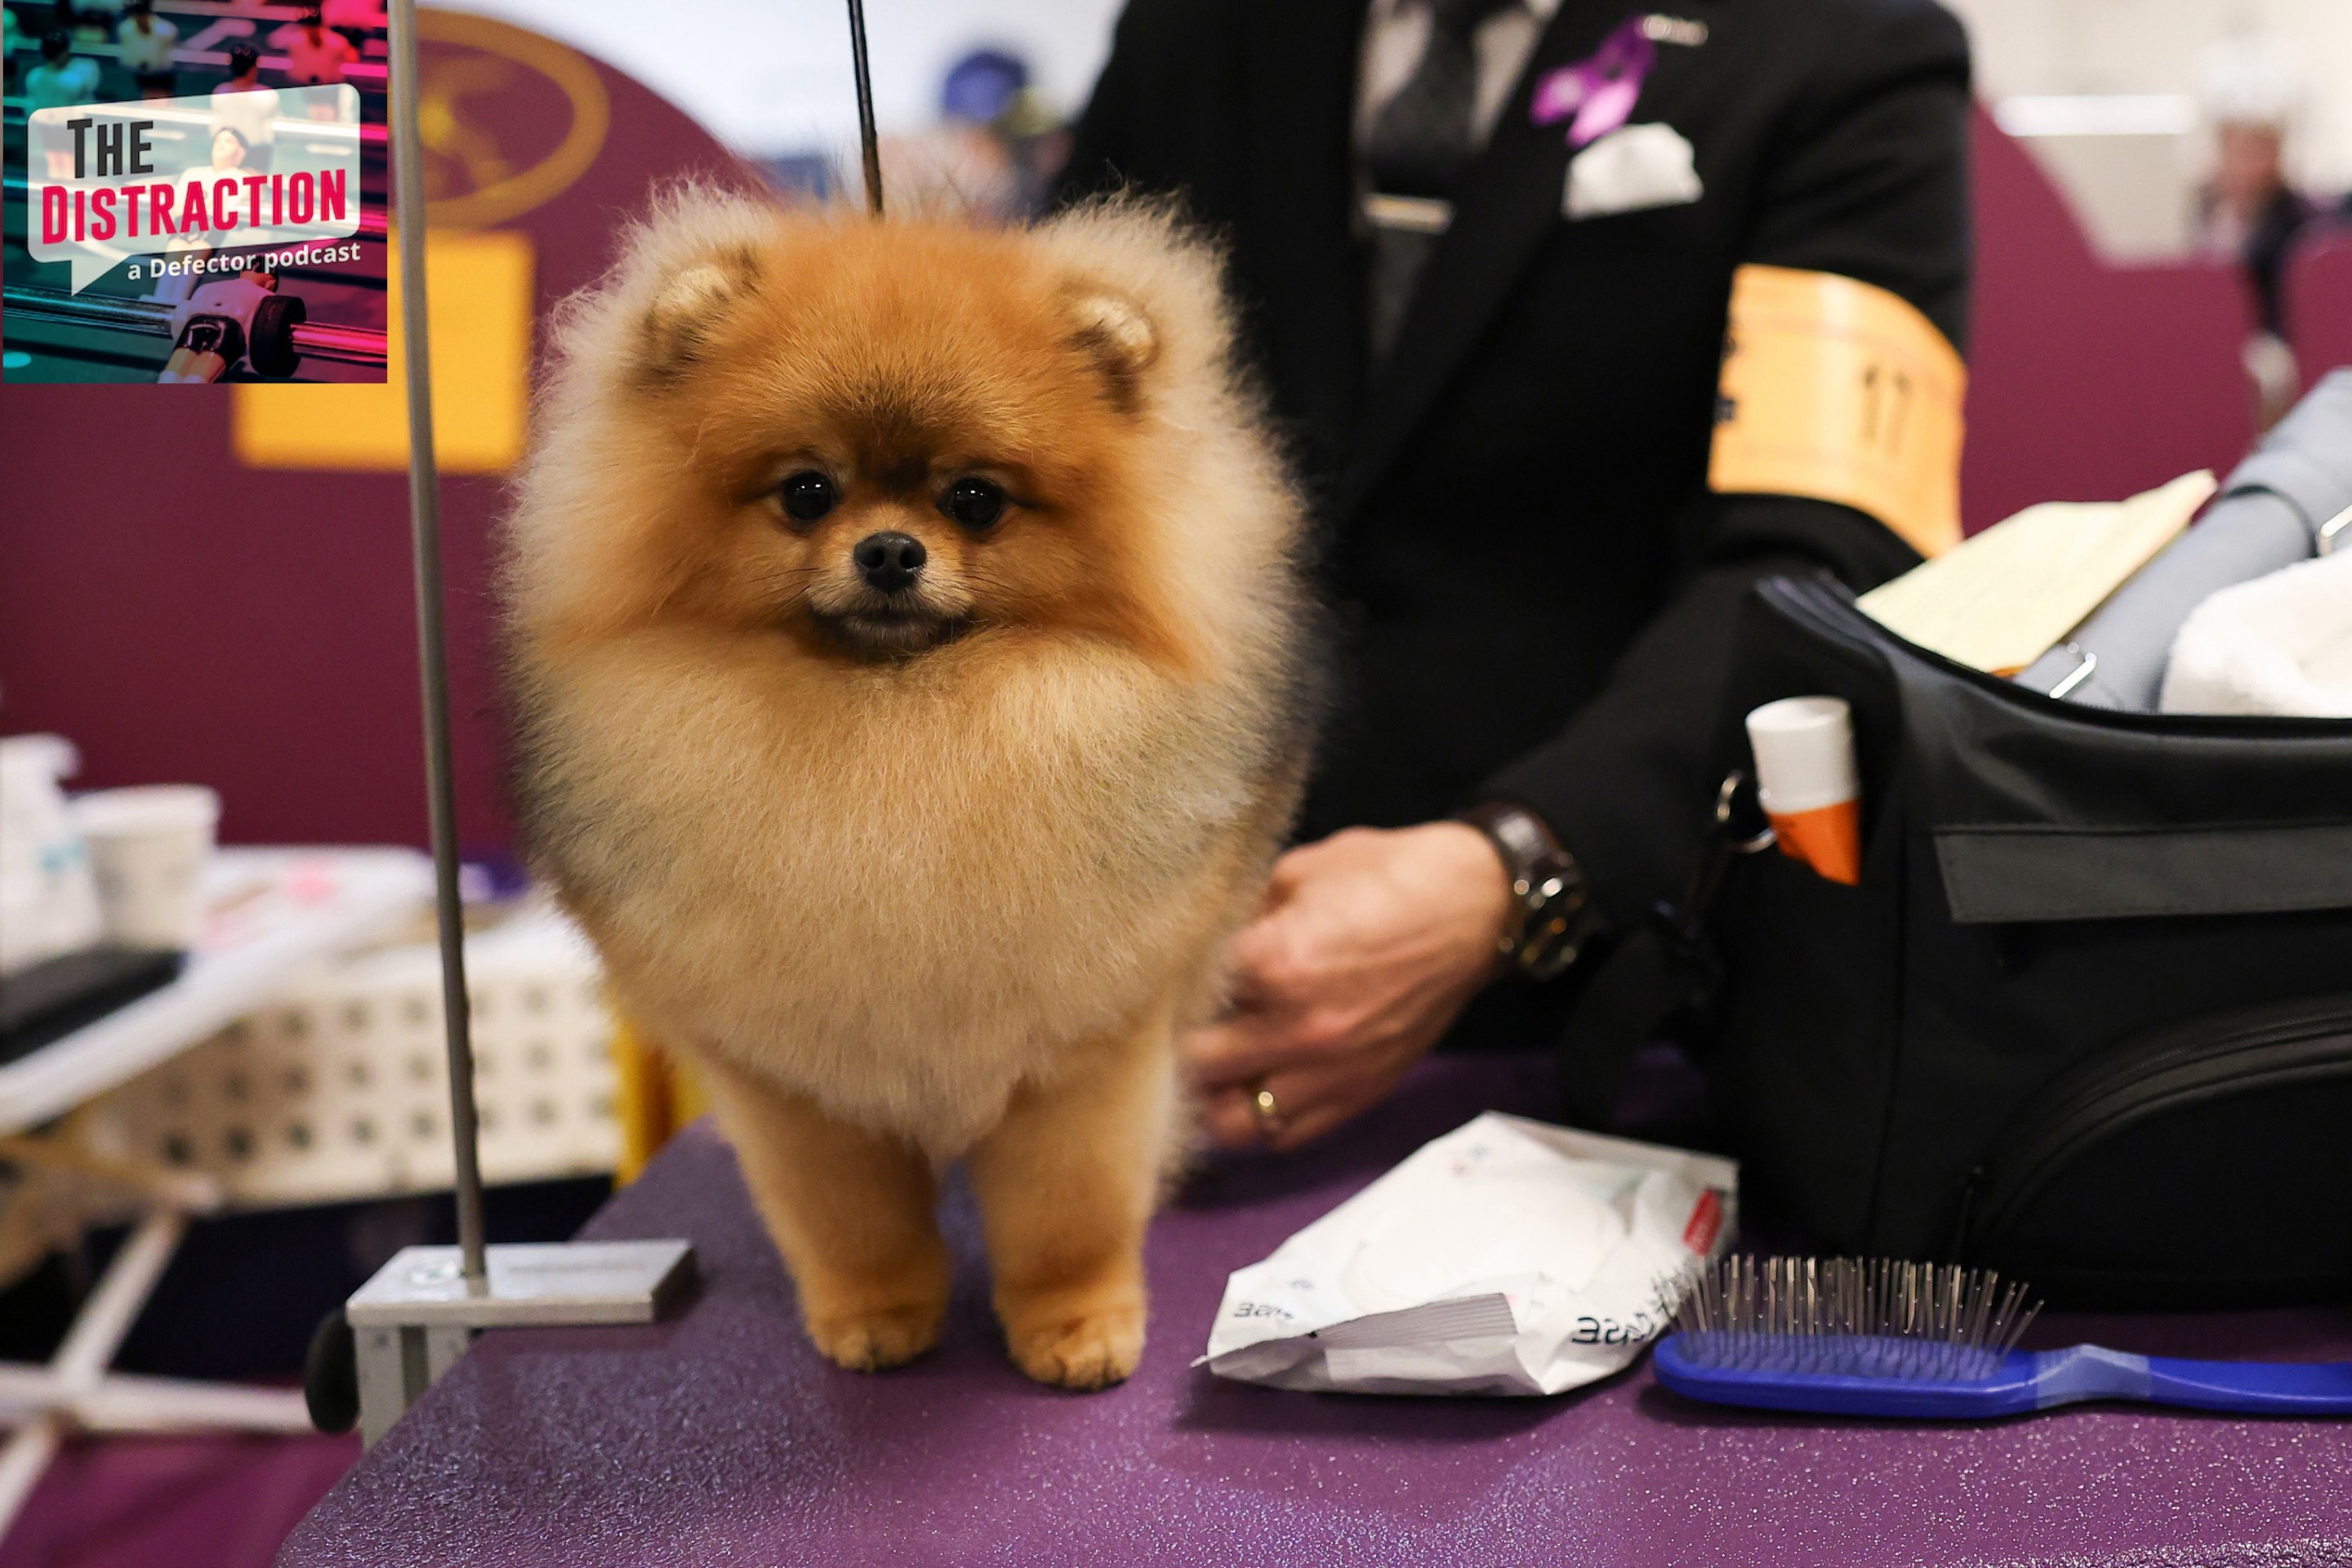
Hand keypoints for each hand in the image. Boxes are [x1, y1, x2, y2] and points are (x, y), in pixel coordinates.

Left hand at [1187, 821, 1513, 1151]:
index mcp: (1275, 963)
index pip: (1183, 993)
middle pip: (1194, 1062)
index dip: (1165, 982)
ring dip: (1209, 1095)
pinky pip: (1285, 1136)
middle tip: (1171, 1021)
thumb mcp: (1299, 870)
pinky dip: (1258, 1121)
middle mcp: (1298, 1029)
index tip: (1158, 974)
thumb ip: (1241, 911)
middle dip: (1176, 1040)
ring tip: (1204, 1067)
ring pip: (1231, 1120)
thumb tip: (1197, 937)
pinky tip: (1248, 1090)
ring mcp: (1330, 1071)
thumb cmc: (1390, 877)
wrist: (1476, 907)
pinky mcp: (1359, 1093)